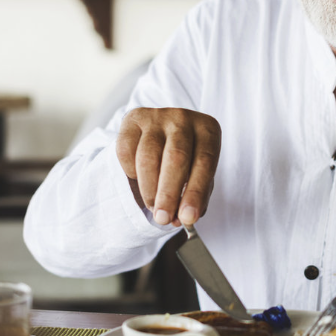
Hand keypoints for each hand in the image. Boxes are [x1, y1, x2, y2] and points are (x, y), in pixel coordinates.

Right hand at [115, 108, 220, 226]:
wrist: (163, 133)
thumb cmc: (187, 159)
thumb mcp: (198, 174)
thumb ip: (194, 196)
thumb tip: (181, 219)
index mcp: (208, 129)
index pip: (204, 162)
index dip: (196, 192)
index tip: (188, 218)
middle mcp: (183, 118)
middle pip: (176, 157)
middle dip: (169, 194)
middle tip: (163, 219)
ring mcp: (156, 116)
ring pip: (149, 157)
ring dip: (149, 189)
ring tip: (154, 208)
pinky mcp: (132, 119)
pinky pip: (127, 152)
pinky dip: (131, 172)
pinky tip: (140, 180)